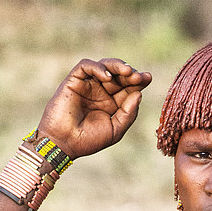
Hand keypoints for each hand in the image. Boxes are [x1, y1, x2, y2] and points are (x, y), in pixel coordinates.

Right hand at [37, 58, 151, 157]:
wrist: (64, 144)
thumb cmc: (88, 141)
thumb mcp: (115, 130)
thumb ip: (128, 113)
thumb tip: (139, 94)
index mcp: (112, 104)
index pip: (128, 88)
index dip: (138, 81)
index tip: (148, 78)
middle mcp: (101, 93)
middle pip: (119, 75)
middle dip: (130, 73)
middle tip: (138, 76)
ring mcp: (87, 86)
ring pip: (104, 66)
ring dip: (117, 66)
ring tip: (127, 71)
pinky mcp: (74, 81)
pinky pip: (86, 66)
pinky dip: (97, 67)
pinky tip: (107, 77)